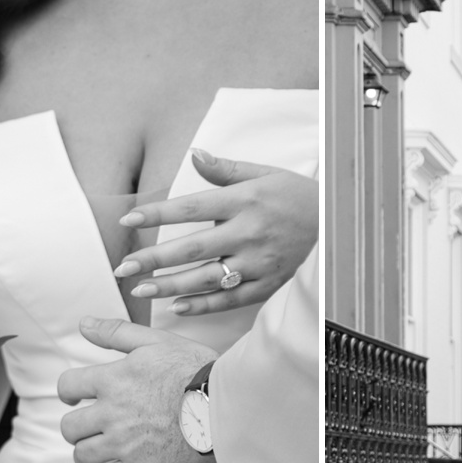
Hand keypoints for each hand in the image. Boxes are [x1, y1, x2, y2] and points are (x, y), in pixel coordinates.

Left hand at [56, 318, 217, 462]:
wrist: (223, 407)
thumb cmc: (196, 372)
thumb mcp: (156, 341)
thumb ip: (117, 332)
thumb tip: (85, 325)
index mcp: (112, 380)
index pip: (68, 386)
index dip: (68, 392)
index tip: (74, 398)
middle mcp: (111, 413)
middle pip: (70, 427)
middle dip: (76, 428)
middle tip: (88, 428)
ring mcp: (123, 444)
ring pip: (83, 456)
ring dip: (87, 454)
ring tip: (99, 453)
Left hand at [111, 151, 316, 316]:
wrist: (339, 224)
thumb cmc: (296, 196)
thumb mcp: (264, 174)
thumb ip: (225, 170)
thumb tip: (194, 154)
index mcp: (245, 201)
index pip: (191, 207)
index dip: (157, 214)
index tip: (128, 220)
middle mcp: (249, 233)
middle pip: (192, 248)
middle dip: (154, 259)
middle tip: (123, 268)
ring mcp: (259, 263)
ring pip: (207, 278)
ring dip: (171, 286)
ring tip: (141, 289)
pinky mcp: (269, 284)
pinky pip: (231, 299)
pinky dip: (204, 305)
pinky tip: (177, 308)